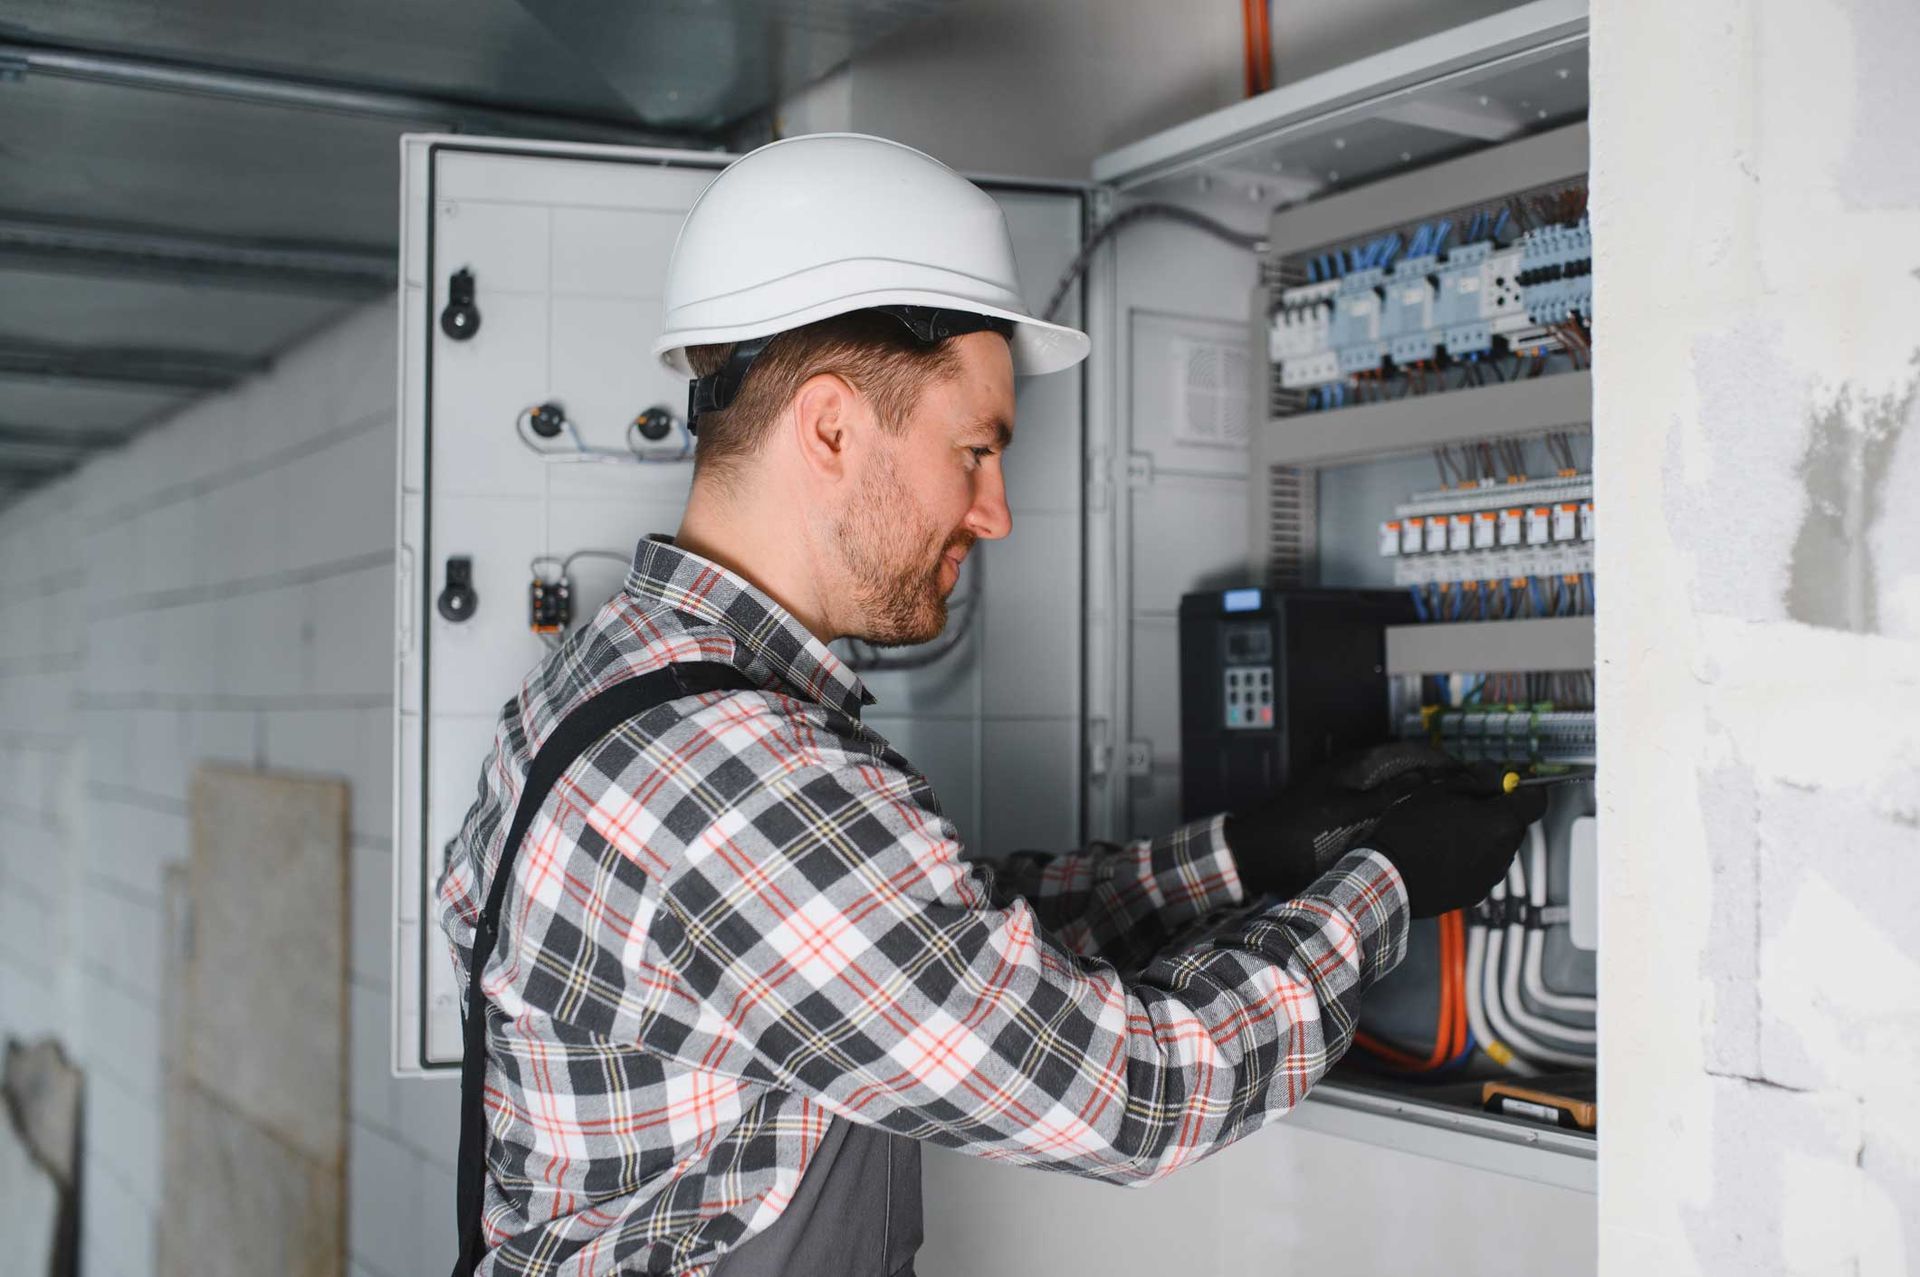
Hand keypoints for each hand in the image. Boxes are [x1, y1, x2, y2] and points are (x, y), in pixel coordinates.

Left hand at [1222, 742, 1467, 899]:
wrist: (1254, 854)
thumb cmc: (1297, 835)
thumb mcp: (1354, 816)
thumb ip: (1394, 798)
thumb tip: (1434, 784)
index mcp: (1361, 765)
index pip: (1417, 752)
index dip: (1449, 764)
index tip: (1475, 779)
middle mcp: (1357, 773)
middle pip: (1411, 770)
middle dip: (1441, 782)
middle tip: (1469, 802)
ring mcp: (1349, 793)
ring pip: (1399, 791)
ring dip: (1424, 800)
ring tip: (1451, 819)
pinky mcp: (1343, 814)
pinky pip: (1385, 808)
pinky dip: (1405, 815)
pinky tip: (1416, 835)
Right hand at [1360, 765, 1546, 917]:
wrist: (1389, 876)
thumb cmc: (1412, 830)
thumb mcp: (1441, 790)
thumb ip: (1477, 780)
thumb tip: (1495, 775)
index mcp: (1502, 823)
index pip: (1537, 800)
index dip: (1523, 787)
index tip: (1507, 783)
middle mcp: (1505, 852)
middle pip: (1516, 823)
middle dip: (1497, 812)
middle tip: (1464, 805)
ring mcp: (1492, 875)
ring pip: (1499, 846)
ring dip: (1484, 836)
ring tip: (1448, 832)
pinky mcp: (1476, 892)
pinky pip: (1483, 867)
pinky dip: (1472, 858)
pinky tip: (1443, 854)